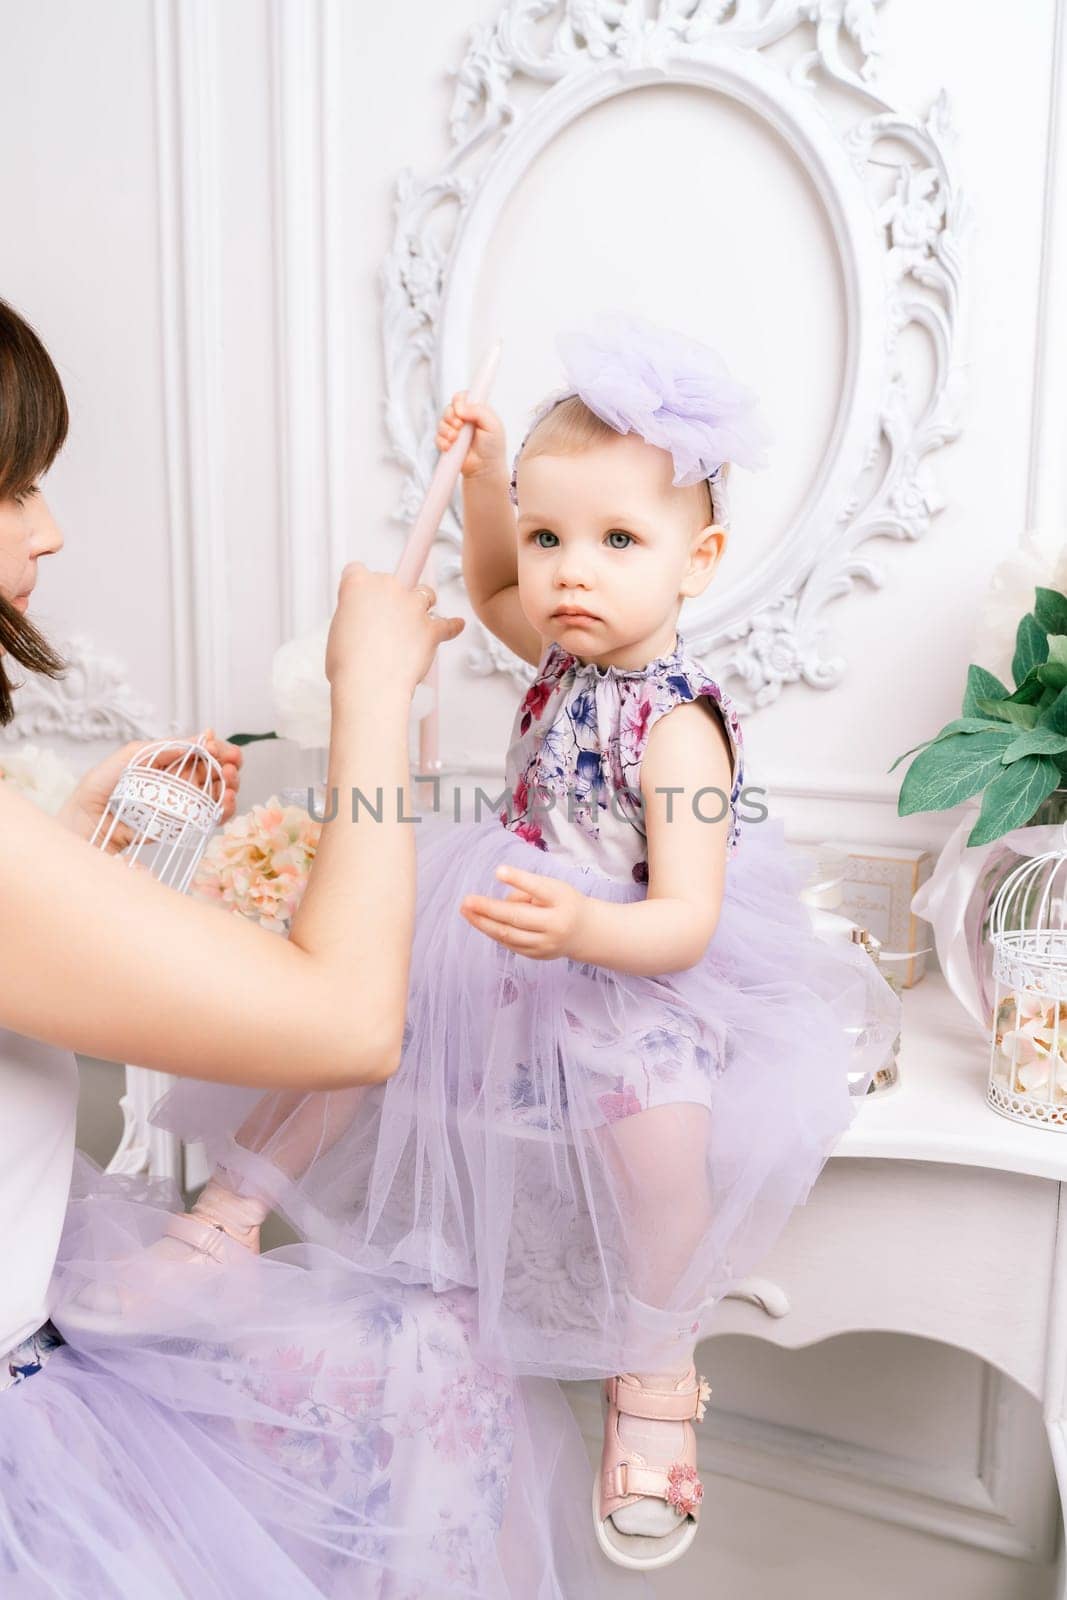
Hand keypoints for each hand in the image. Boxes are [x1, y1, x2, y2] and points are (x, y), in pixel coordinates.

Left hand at [58, 729, 242, 850]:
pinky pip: (212, 817)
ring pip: (220, 792)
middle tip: (229, 767)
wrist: (89, 818)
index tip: (219, 749)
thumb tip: (201, 739)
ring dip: (231, 786)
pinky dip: (225, 809)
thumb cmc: (103, 784)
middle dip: (230, 766)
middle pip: (217, 770)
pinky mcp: (183, 824)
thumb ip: (167, 746)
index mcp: (171, 759)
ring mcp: (184, 802)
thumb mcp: (133, 754)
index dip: (218, 748)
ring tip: (230, 785)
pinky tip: (226, 802)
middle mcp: (181, 779)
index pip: (203, 751)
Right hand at [325, 561, 464, 700]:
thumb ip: (353, 617)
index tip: (363, 600)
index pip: (358, 571)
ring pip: (423, 595)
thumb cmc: (348, 662)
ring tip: (414, 623)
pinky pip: (448, 623)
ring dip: (420, 607)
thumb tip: (364, 625)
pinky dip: (452, 626)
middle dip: (389, 600)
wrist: (369, 683)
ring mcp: (412, 606)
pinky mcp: (431, 628)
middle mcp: (387, 587)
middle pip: (392, 583)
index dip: (361, 587)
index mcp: (358, 584)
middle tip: (382, 624)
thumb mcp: (337, 629)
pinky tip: (456, 625)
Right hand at [435, 391, 506, 479]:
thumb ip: (479, 411)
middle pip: (449, 408)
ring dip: (446, 431)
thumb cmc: (493, 448)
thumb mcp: (493, 425)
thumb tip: (460, 408)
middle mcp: (464, 419)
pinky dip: (442, 442)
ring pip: (441, 423)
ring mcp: (455, 431)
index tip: (461, 411)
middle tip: (459, 427)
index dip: (458, 401)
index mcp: (476, 411)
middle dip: (451, 417)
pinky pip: (437, 437)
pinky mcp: (447, 443)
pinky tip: (450, 447)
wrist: (485, 469)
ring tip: (455, 440)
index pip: (462, 397)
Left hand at [459, 863, 588, 960]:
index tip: (498, 871)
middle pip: (517, 917)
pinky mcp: (537, 955)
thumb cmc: (564, 902)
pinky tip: (480, 921)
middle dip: (489, 909)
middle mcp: (555, 924)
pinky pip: (510, 944)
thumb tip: (498, 904)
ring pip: (509, 935)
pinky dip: (493, 932)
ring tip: (466, 911)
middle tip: (467, 900)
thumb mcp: (554, 888)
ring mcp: (546, 943)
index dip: (519, 879)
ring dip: (484, 923)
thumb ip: (528, 890)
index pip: (539, 888)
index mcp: (561, 900)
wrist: (584, 932)